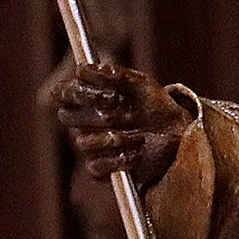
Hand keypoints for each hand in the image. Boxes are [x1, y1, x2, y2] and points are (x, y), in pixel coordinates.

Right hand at [55, 60, 187, 186]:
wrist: (175, 134)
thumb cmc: (155, 105)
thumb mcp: (141, 84)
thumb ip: (115, 75)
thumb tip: (84, 69)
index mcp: (88, 98)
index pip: (63, 93)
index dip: (77, 92)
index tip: (104, 92)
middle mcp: (84, 122)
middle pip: (67, 117)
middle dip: (96, 113)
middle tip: (121, 109)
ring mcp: (91, 145)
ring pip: (83, 142)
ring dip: (115, 137)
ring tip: (140, 135)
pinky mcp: (100, 169)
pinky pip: (96, 166)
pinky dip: (120, 159)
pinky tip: (138, 152)